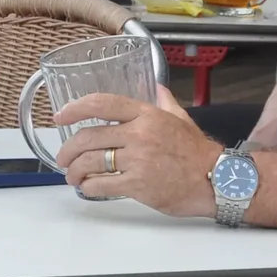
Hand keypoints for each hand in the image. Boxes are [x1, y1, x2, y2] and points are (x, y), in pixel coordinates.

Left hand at [51, 92, 221, 218]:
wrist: (218, 181)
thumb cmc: (198, 152)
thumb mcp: (181, 119)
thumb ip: (164, 103)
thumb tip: (156, 88)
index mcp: (147, 114)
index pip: (102, 104)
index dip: (75, 108)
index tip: (59, 116)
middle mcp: (139, 133)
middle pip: (89, 137)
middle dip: (68, 149)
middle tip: (63, 158)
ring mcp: (138, 159)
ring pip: (91, 162)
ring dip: (74, 171)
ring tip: (72, 176)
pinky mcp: (139, 185)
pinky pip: (102, 184)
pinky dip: (89, 187)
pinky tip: (88, 188)